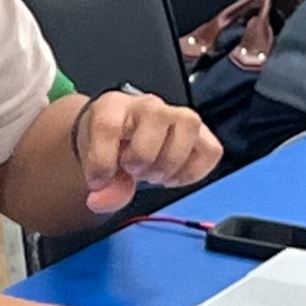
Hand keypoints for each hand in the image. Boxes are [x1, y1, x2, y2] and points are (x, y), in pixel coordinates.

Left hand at [75, 87, 223, 213]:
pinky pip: (211, 149)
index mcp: (112, 107)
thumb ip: (101, 187)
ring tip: (155, 174)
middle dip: (143, 158)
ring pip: (189, 126)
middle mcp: (147, 105)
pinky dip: (194, 171)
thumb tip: (101, 201)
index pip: (108, 126)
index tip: (99, 182)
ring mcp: (176, 115)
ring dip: (172, 162)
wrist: (122, 138)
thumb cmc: (110, 147)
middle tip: (134, 171)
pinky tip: (173, 176)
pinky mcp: (199, 132)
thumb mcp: (95, 165)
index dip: (102, 161)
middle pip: (157, 118)